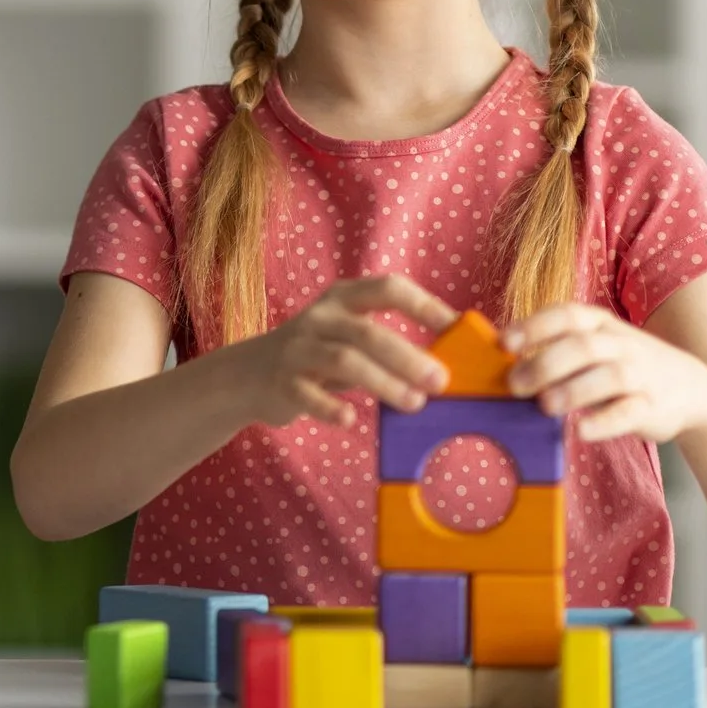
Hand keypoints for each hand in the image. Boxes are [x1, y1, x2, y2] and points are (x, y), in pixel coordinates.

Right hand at [229, 273, 457, 427]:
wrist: (251, 374)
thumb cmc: (318, 354)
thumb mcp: (348, 336)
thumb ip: (388, 344)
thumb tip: (446, 366)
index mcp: (343, 298)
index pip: (388, 288)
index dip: (424, 305)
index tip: (455, 328)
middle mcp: (319, 317)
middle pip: (367, 332)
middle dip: (407, 356)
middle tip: (440, 381)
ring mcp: (297, 348)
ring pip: (343, 360)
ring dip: (383, 382)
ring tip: (413, 403)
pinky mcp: (282, 381)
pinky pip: (308, 394)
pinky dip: (330, 407)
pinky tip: (350, 419)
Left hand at [505, 303, 706, 443]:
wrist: (691, 388)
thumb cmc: (622, 365)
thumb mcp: (594, 347)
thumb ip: (555, 349)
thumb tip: (497, 362)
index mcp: (599, 324)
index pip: (565, 315)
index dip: (534, 326)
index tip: (503, 343)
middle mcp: (620, 344)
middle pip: (581, 346)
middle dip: (545, 363)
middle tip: (514, 385)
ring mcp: (639, 375)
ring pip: (607, 377)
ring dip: (573, 390)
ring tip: (544, 406)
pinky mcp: (652, 407)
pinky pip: (628, 412)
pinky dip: (604, 422)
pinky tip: (581, 430)